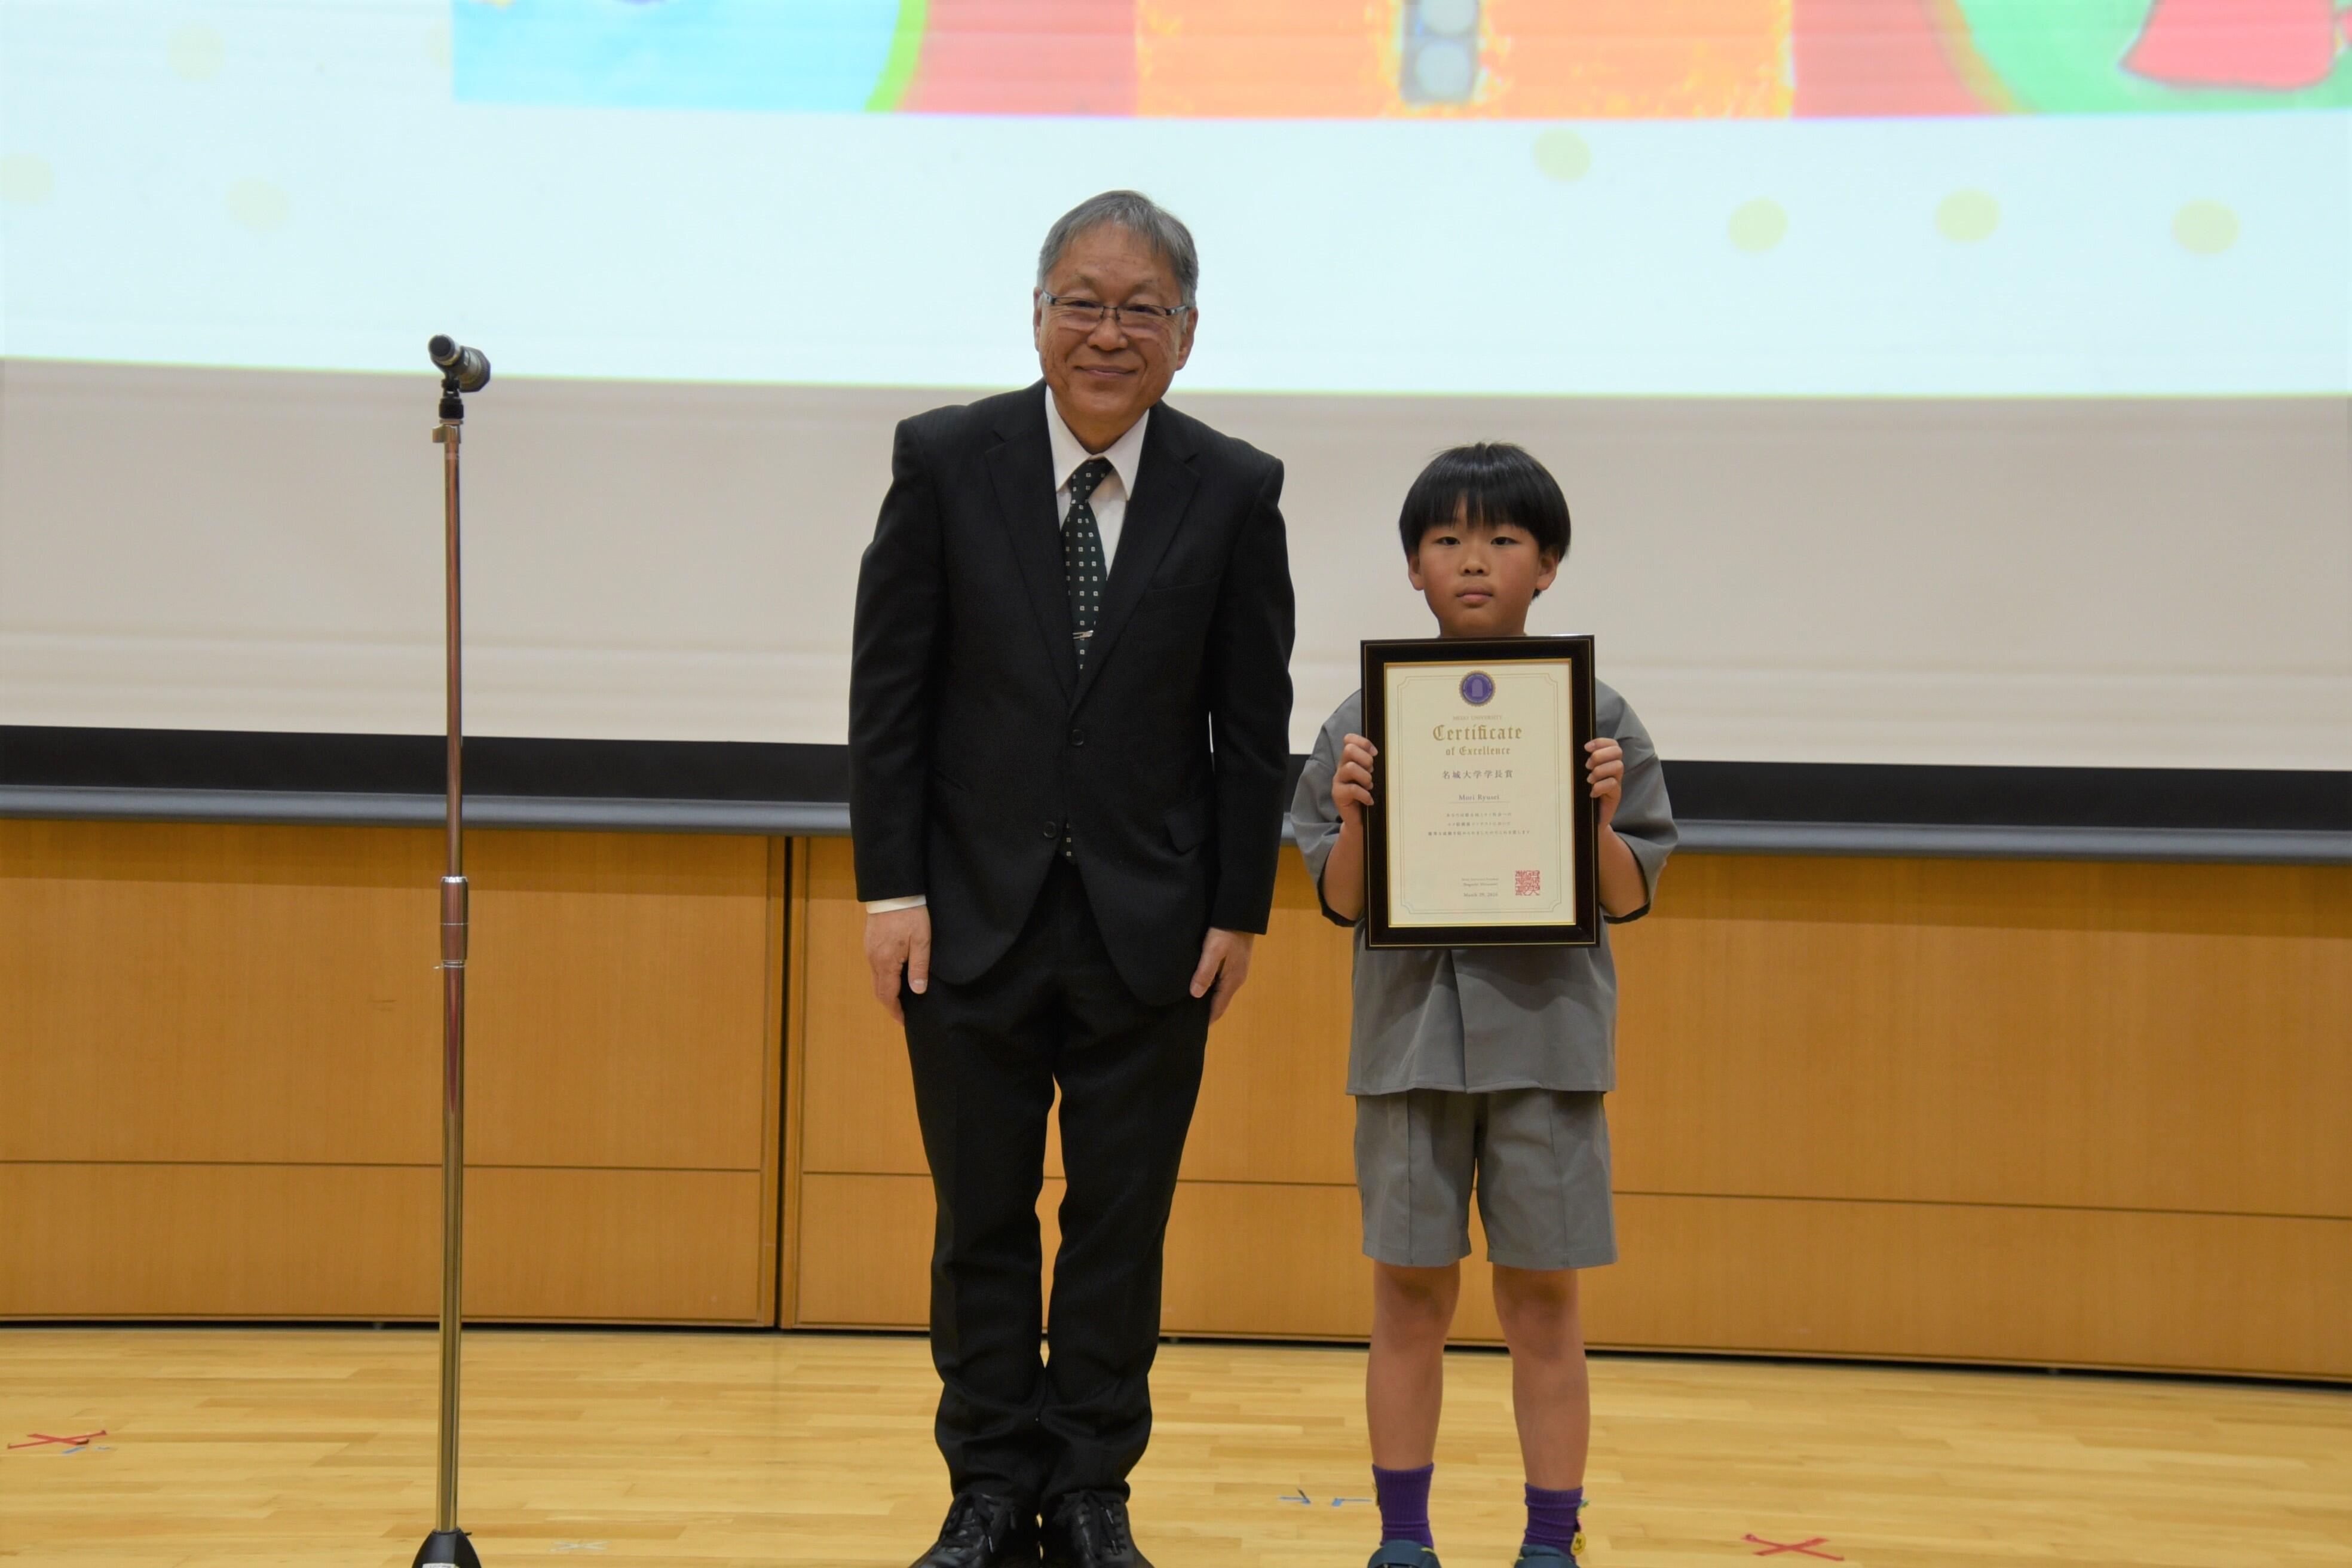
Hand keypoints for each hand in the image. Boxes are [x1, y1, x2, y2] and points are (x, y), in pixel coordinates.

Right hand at [864, 905, 931, 1022]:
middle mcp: (874, 959)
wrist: (892, 890)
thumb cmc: (910, 914)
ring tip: (901, 997)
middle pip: (878, 990)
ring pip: (875, 978)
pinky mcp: (869, 942)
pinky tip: (894, 976)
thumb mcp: (922, 941)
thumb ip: (919, 967)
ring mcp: (869, 950)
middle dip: (890, 1004)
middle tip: (902, 1013)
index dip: (895, 1010)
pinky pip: (875, 966)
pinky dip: (883, 978)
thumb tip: (917, 991)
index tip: (904, 1020)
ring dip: (886, 990)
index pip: (888, 995)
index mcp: (887, 962)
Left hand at [1189, 927, 1255, 1023]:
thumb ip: (1205, 972)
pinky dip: (1210, 987)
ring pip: (1220, 991)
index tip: (1193, 1028)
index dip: (1207, 1020)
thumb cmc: (1226, 931)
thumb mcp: (1213, 950)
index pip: (1219, 1008)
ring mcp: (1236, 971)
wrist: (1241, 912)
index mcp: (1232, 981)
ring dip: (1207, 998)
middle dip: (1205, 1011)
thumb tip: (1195, 995)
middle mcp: (1236, 979)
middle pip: (1219, 1002)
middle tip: (1186, 1017)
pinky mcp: (1234, 962)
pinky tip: (1199, 983)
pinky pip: (1221, 981)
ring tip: (1188, 1002)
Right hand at [1333, 733, 1376, 827]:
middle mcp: (1342, 768)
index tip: (1375, 753)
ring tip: (1370, 786)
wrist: (1360, 821)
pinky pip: (1352, 789)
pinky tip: (1369, 800)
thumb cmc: (1368, 796)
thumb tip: (1385, 755)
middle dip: (1365, 758)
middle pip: (1349, 749)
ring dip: (1365, 777)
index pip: (1349, 740)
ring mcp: (1338, 781)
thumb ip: (1373, 766)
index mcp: (1350, 760)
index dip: (1363, 742)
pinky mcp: (1338, 794)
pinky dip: (1364, 794)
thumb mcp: (1372, 778)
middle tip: (1372, 771)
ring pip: (1350, 768)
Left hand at [1584, 736, 1624, 834]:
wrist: (1585, 821)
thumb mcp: (1579, 777)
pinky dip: (1601, 786)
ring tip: (1589, 780)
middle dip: (1600, 755)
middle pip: (1618, 752)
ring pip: (1618, 766)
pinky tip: (1591, 793)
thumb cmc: (1580, 796)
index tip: (1586, 748)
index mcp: (1606, 762)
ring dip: (1601, 770)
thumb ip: (1579, 765)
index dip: (1601, 742)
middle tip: (1587, 766)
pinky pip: (1613, 785)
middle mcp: (1613, 771)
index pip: (1612, 745)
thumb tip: (1567, 749)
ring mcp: (1616, 783)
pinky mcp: (1615, 796)